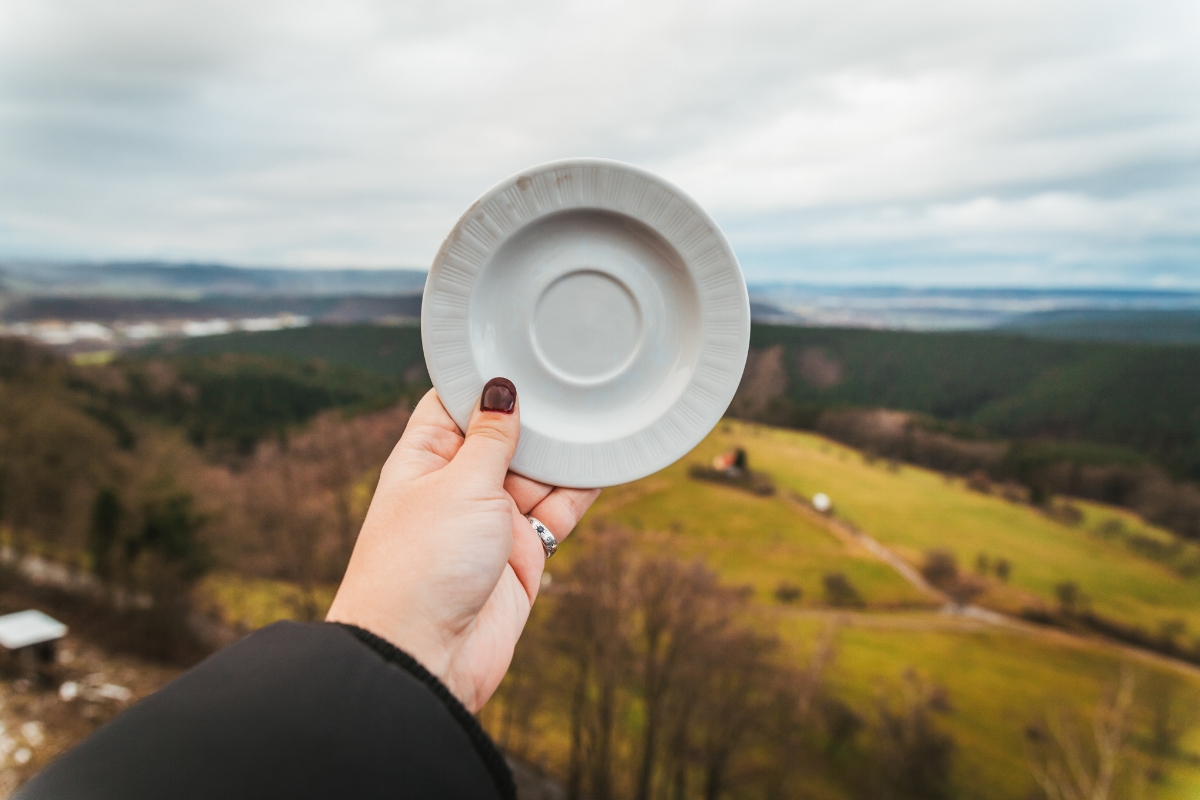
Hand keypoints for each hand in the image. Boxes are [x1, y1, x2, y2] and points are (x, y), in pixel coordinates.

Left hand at [326, 380, 599, 711]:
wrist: (425, 657)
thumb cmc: (422, 566)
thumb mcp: (459, 485)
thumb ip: (491, 438)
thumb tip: (500, 388)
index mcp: (424, 460)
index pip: (454, 404)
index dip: (484, 378)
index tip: (518, 345)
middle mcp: (457, 486)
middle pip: (504, 435)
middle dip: (535, 413)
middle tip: (574, 373)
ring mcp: (491, 520)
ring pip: (536, 472)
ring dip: (564, 449)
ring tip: (599, 408)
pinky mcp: (521, 554)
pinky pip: (558, 510)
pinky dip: (581, 488)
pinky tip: (606, 458)